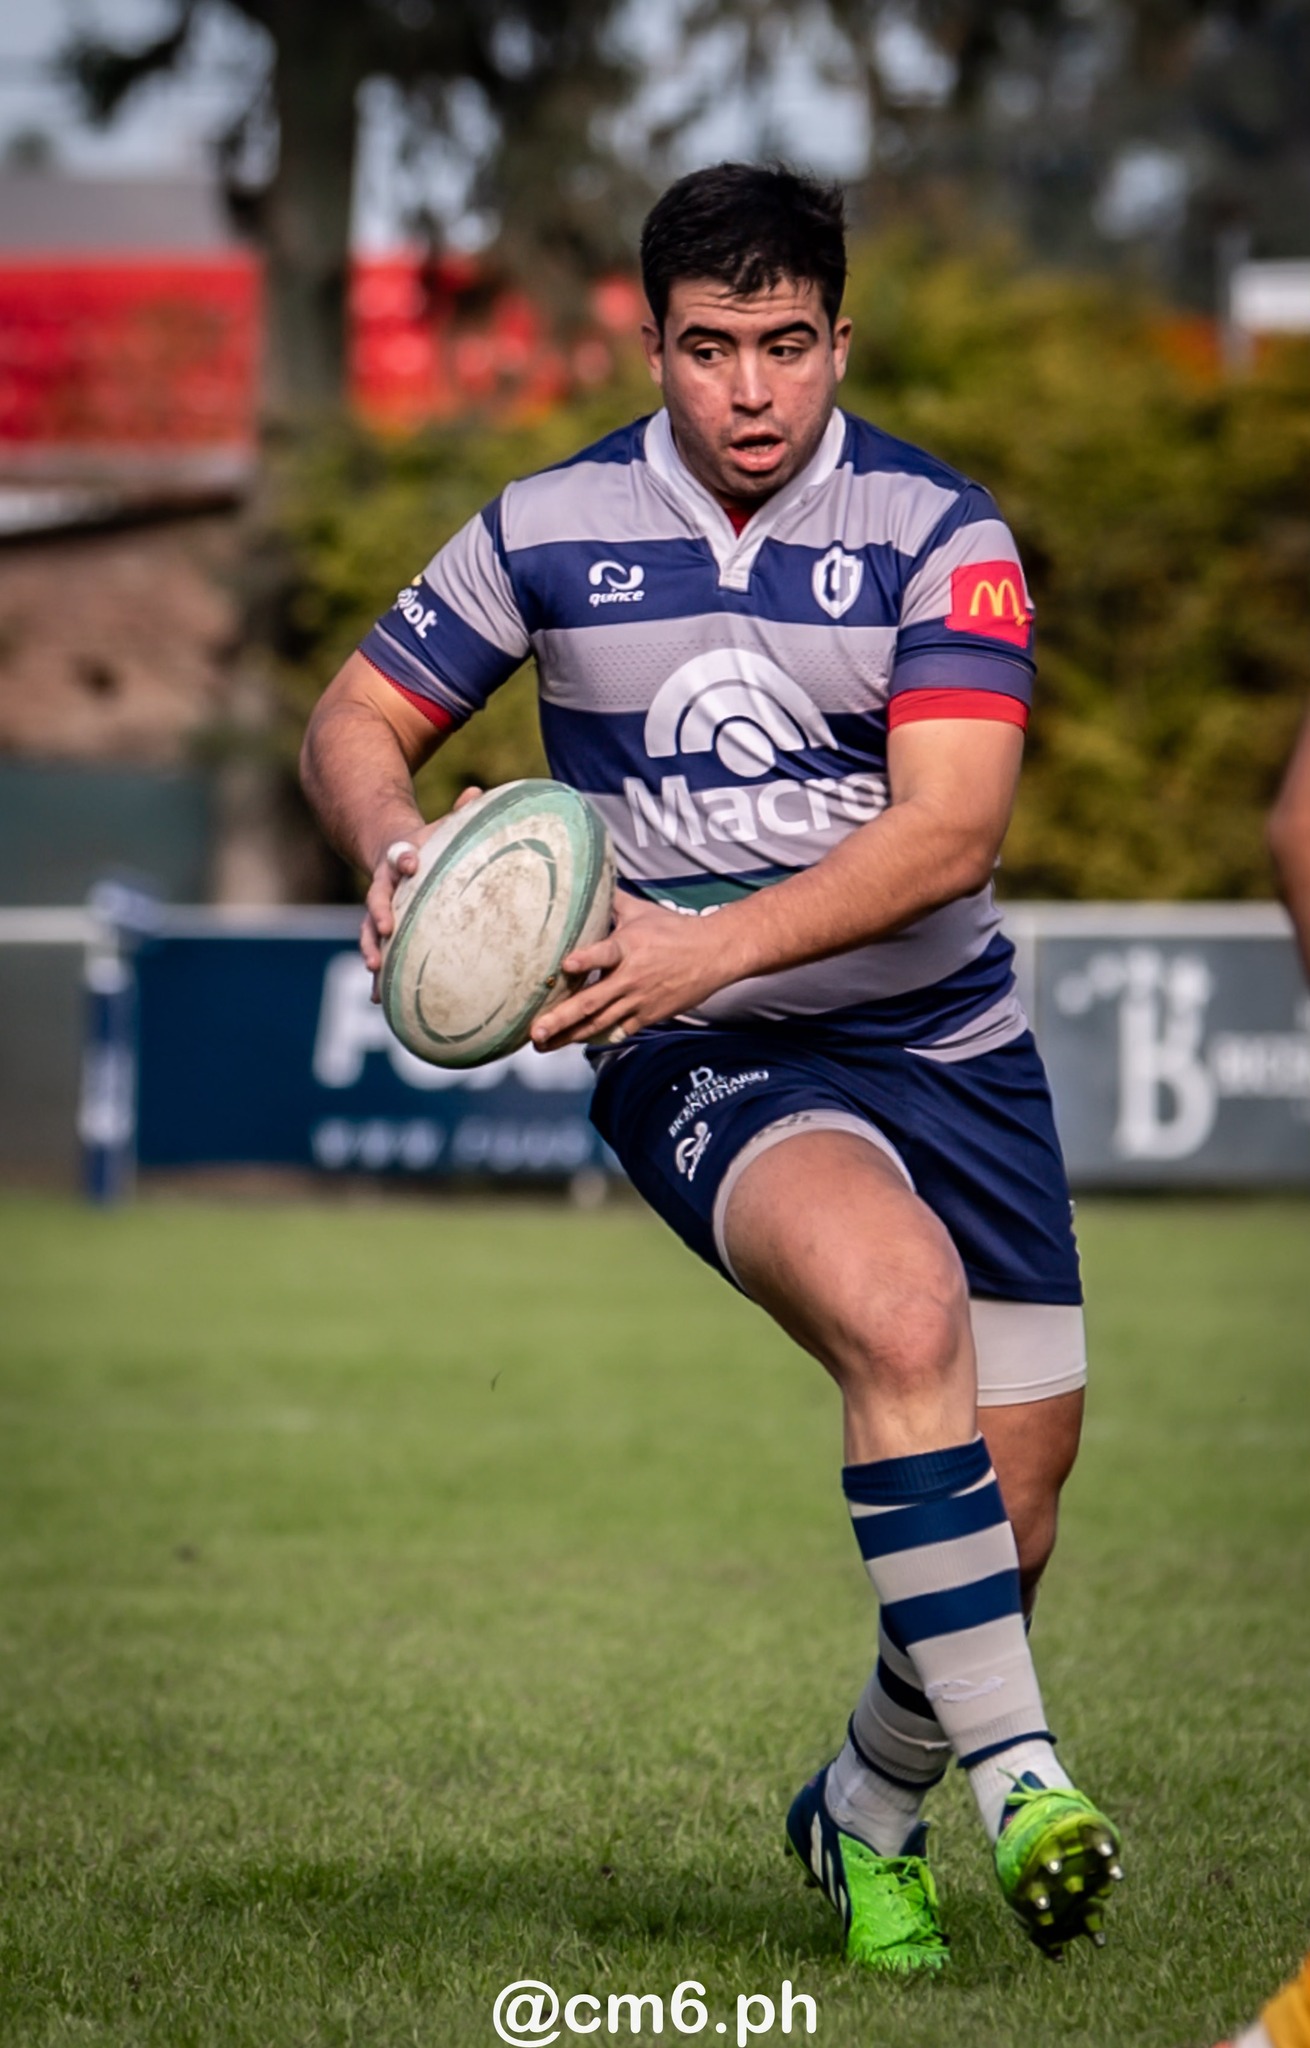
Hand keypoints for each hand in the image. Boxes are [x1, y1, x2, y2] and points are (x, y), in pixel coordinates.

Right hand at [361, 786, 483, 995]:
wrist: (390, 851)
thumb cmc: (425, 843)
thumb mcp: (441, 826)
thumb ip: (458, 813)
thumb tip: (479, 792)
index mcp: (400, 859)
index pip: (399, 856)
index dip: (404, 858)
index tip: (411, 862)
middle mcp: (384, 886)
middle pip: (376, 900)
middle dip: (378, 914)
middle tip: (384, 928)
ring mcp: (380, 911)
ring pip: (369, 932)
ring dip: (371, 949)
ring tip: (374, 970)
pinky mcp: (382, 932)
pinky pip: (378, 953)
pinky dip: (379, 977)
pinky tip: (381, 1001)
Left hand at [530, 892, 736, 1049]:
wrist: (714, 954)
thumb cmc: (674, 930)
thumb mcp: (641, 911)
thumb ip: (611, 901)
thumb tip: (588, 880)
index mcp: (628, 947)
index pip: (605, 953)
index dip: (586, 959)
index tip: (566, 964)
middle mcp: (631, 977)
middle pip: (592, 1001)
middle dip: (561, 1018)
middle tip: (535, 1030)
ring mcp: (638, 1000)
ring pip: (598, 1023)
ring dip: (569, 1035)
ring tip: (542, 1045)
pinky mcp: (647, 1016)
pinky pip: (617, 1031)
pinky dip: (595, 1038)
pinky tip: (571, 1044)